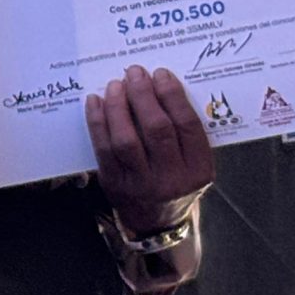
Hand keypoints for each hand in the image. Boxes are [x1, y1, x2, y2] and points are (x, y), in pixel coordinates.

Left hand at [87, 65, 214, 233]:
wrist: (158, 222)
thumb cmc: (177, 181)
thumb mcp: (194, 163)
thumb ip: (184, 133)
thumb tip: (161, 85)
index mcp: (199, 169)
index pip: (188, 126)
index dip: (173, 96)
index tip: (161, 74)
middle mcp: (172, 178)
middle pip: (157, 129)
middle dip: (144, 96)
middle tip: (135, 73)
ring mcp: (141, 183)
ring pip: (126, 139)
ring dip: (118, 107)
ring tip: (115, 85)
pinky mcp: (114, 183)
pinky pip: (103, 148)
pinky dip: (97, 122)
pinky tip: (95, 101)